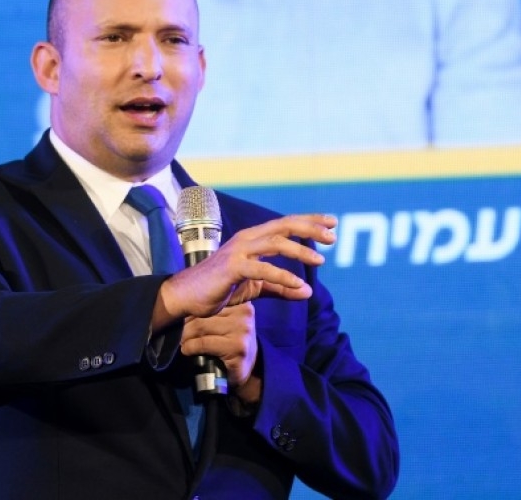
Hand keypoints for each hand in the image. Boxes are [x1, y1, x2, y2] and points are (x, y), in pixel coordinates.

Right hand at [154, 213, 335, 328]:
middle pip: (283, 226)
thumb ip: (280, 288)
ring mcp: (238, 252)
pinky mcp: (232, 268)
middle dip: (310, 228)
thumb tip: (307, 292)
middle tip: (333, 236)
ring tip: (320, 259)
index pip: (284, 225)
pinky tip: (299, 284)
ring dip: (300, 250)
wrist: (187, 298)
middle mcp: (246, 239)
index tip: (331, 224)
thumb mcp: (255, 288)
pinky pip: (262, 270)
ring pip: (275, 243)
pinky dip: (283, 276)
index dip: (309, 222)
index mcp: (252, 239)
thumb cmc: (218, 289)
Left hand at [181, 302, 256, 387]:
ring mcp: (242, 331)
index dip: (193, 311)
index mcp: (241, 303)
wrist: (246, 368)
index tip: (184, 319)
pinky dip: (190, 347)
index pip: (209, 302)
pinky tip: (187, 350)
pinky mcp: (236, 348)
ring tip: (183, 342)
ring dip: (186, 337)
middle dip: (186, 325)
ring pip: (201, 327)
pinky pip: (203, 343)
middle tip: (181, 333)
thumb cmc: (231, 341)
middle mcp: (244, 313)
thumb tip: (183, 303)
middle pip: (203, 313)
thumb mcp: (225, 321)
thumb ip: (212, 311)